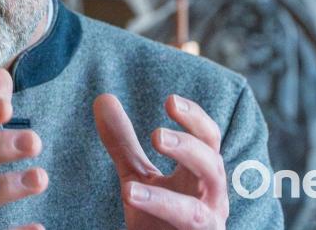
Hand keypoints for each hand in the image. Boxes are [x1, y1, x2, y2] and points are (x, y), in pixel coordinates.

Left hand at [94, 94, 228, 228]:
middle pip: (212, 168)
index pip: (208, 140)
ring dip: (163, 200)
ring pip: (195, 214)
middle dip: (188, 150)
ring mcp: (205, 228)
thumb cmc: (159, 217)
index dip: (195, 119)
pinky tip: (130, 200)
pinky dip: (158, 217)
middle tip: (156, 135)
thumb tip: (103, 98)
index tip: (171, 101)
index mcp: (201, 175)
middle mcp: (211, 200)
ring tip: (128, 190)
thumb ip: (123, 142)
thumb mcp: (138, 175)